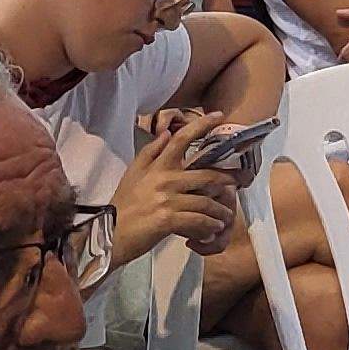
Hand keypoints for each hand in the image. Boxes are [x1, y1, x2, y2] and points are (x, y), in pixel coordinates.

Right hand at [109, 106, 243, 259]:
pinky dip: (209, 226)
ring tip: (225, 217)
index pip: (182, 139)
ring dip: (220, 211)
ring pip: (206, 202)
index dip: (202, 125)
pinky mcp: (168, 220)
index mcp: (157, 166)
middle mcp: (165, 179)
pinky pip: (198, 221)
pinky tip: (213, 230)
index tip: (219, 116)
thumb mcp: (133, 173)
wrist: (110, 233)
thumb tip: (167, 132)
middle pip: (206, 175)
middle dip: (227, 180)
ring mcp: (167, 199)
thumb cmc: (123, 204)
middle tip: (239, 183)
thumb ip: (151, 152)